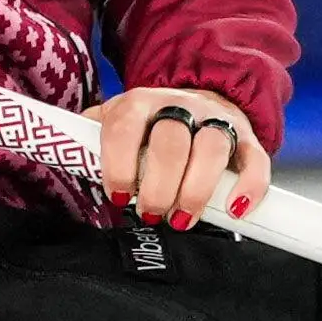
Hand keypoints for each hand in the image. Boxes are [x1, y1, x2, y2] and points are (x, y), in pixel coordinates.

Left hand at [92, 84, 270, 225]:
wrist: (199, 101)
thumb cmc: (149, 128)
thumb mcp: (117, 124)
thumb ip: (91, 137)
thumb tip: (66, 153)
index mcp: (139, 103)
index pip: (125, 128)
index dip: (120, 165)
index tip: (118, 196)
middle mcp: (179, 105)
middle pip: (171, 141)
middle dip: (159, 185)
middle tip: (152, 214)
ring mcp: (216, 119)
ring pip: (212, 147)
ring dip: (196, 189)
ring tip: (183, 219)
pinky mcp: (247, 137)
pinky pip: (254, 160)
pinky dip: (249, 187)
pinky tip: (235, 210)